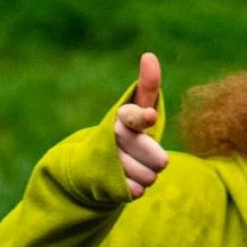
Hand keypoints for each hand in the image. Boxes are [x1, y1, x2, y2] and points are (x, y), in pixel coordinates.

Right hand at [115, 51, 169, 199]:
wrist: (90, 167)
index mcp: (121, 117)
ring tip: (133, 167)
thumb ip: (146, 87)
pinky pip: (136, 190)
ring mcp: (109, 162)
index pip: (132, 116)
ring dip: (146, 174)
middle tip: (154, 159)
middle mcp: (112, 137)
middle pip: (152, 155)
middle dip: (156, 158)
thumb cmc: (126, 133)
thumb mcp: (136, 110)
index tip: (149, 117)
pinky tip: (126, 180)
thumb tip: (149, 56)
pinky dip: (136, 188)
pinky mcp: (106, 184)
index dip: (142, 116)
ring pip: (147, 176)